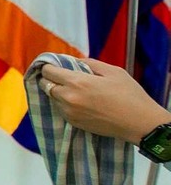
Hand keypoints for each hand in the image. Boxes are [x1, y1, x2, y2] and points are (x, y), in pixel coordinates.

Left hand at [39, 57, 170, 143]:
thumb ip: (90, 63)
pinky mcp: (74, 123)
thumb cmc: (129, 95)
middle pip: (46, 85)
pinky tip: (79, 101)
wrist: (139, 123)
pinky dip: (64, 104)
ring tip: (73, 89)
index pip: (48, 72)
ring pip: (53, 98)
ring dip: (58, 92)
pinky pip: (61, 110)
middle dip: (51, 79)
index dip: (49, 66)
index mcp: (77, 82)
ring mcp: (69, 113)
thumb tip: (75, 61)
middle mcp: (68, 98)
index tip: (53, 65)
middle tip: (62, 76)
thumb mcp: (113, 72)